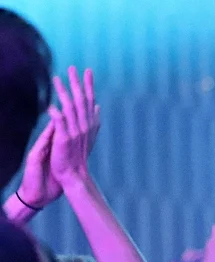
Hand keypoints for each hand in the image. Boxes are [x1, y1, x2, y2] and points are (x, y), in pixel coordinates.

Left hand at [47, 67, 100, 186]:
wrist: (75, 174)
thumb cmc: (79, 155)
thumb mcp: (89, 136)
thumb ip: (93, 120)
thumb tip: (97, 105)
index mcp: (90, 124)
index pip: (90, 100)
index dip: (89, 85)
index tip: (87, 71)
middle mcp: (85, 126)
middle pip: (81, 100)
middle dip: (77, 83)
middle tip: (72, 68)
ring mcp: (75, 132)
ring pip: (70, 108)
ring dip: (63, 93)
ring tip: (56, 79)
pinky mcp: (64, 139)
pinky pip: (60, 123)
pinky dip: (56, 115)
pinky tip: (51, 106)